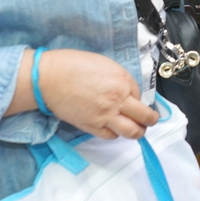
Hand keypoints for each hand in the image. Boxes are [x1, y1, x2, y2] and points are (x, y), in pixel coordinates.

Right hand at [37, 49, 158, 139]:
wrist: (49, 78)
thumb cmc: (74, 65)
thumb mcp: (106, 64)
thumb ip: (120, 79)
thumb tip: (127, 92)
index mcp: (123, 81)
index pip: (141, 96)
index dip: (140, 99)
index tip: (137, 100)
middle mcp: (117, 100)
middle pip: (144, 117)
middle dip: (150, 120)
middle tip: (150, 120)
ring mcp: (104, 116)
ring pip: (131, 132)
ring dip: (138, 132)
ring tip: (138, 129)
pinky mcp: (91, 126)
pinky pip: (111, 136)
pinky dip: (116, 134)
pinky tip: (115, 129)